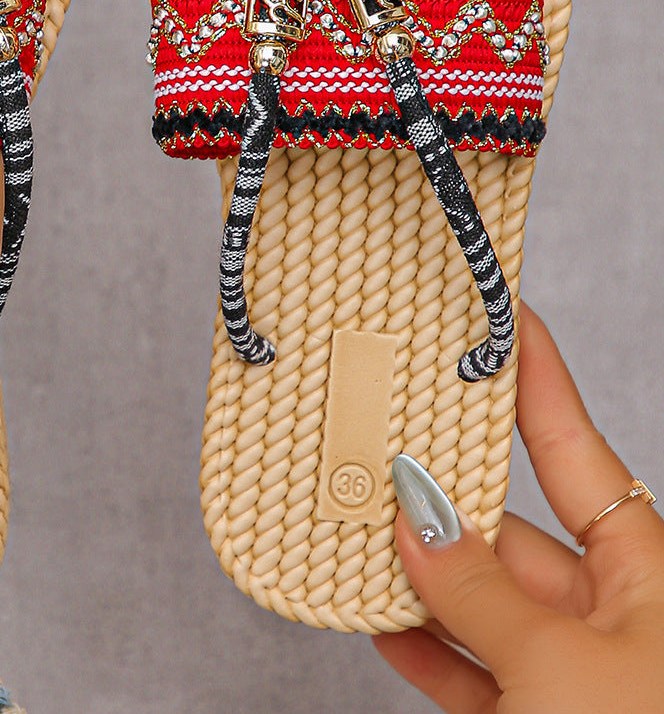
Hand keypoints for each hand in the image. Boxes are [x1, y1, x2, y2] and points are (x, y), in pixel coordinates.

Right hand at [375, 303, 663, 712]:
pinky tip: (380, 623)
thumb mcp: (561, 667)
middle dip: (444, 491)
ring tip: (354, 532)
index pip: (572, 446)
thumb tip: (416, 524)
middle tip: (380, 443)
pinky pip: (472, 668)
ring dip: (419, 576)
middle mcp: (616, 612)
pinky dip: (423, 647)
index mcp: (649, 573)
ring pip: (482, 600)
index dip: (532, 378)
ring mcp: (576, 671)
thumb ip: (478, 593)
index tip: (498, 318)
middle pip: (512, 526)